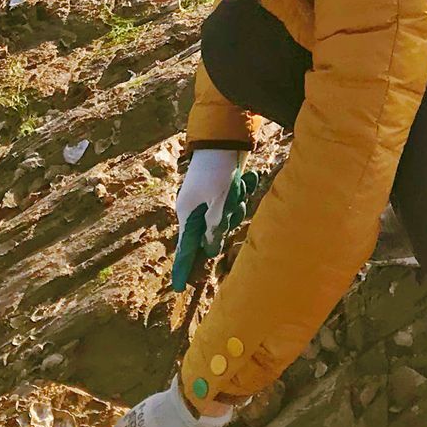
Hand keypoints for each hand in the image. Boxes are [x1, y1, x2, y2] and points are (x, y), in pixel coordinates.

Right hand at [173, 147, 250, 286]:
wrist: (226, 138)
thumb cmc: (218, 170)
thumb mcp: (218, 201)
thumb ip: (215, 228)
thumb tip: (211, 249)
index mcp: (188, 213)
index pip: (185, 247)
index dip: (184, 268)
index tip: (181, 288)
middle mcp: (196, 209)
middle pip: (214, 233)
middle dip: (228, 220)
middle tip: (231, 199)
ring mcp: (210, 200)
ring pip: (229, 218)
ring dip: (238, 203)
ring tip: (239, 184)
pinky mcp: (224, 192)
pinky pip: (235, 203)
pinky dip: (243, 192)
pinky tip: (246, 178)